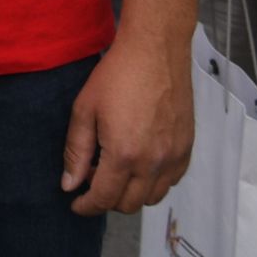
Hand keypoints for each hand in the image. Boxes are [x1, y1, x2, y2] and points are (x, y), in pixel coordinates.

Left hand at [63, 33, 192, 214]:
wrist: (155, 50)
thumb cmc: (117, 74)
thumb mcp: (85, 110)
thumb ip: (76, 151)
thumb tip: (70, 184)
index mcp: (123, 154)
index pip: (103, 198)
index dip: (86, 206)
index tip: (76, 203)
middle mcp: (152, 162)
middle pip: (128, 205)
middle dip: (107, 200)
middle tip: (93, 180)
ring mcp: (173, 157)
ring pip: (152, 197)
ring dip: (131, 194)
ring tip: (117, 171)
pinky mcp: (187, 147)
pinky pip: (171, 181)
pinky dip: (154, 182)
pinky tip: (141, 163)